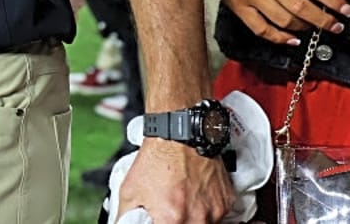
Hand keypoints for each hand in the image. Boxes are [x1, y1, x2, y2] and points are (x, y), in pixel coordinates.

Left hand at [117, 137, 234, 223]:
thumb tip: (124, 223)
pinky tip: (194, 195)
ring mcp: (214, 211)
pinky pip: (216, 215)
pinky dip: (205, 209)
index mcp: (171, 219)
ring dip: (191, 219)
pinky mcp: (225, 202)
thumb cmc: (158, 158)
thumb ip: (126, 216)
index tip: (159, 220)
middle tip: (170, 211)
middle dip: (175, 223)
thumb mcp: (129, 190)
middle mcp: (196, 218)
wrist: (180, 134)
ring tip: (181, 201)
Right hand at [203, 0, 349, 44]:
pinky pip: (260, 28)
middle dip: (324, 20)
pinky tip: (291, 39)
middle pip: (301, 7)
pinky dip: (278, 37)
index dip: (333, 1)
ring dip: (305, 28)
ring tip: (316, 27)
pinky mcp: (239, 6)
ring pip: (284, 20)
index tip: (346, 9)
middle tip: (336, 25)